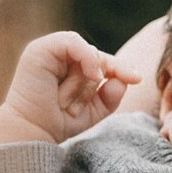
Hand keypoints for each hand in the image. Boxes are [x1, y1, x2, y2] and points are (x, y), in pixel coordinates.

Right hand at [0, 30, 141, 144]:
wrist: (34, 131)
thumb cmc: (59, 122)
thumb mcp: (94, 110)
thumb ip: (111, 96)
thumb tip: (124, 80)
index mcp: (70, 69)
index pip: (101, 60)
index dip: (120, 67)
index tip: (136, 78)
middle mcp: (60, 58)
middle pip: (96, 55)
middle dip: (102, 74)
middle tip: (93, 92)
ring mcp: (49, 51)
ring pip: (86, 49)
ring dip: (91, 71)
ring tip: (84, 88)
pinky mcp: (40, 49)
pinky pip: (72, 41)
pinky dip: (87, 56)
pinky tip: (93, 73)